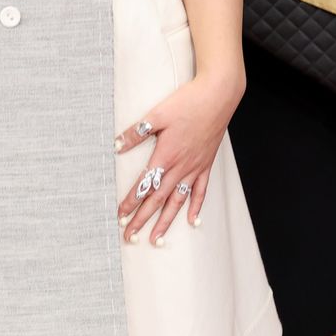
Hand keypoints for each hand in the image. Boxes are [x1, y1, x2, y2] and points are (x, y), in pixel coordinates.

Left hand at [113, 70, 241, 241]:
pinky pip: (200, 191)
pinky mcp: (206, 164)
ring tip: (156, 238)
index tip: (120, 216)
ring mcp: (195, 167)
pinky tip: (192, 221)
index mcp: (165, 155)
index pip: (144, 185)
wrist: (218, 96)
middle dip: (142, 219)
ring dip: (166, 221)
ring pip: (178, 201)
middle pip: (158, 199)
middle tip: (130, 236)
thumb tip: (117, 145)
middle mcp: (180, 166)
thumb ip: (137, 132)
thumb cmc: (188, 102)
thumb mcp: (157, 114)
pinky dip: (195, 207)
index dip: (131, 202)